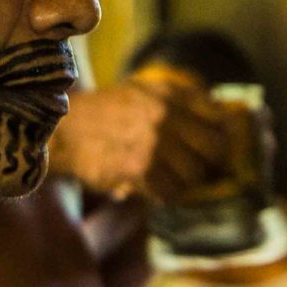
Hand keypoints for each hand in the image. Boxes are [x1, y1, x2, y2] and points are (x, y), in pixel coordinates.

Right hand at [49, 74, 234, 201]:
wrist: (64, 130)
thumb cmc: (105, 112)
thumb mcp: (143, 91)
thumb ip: (179, 100)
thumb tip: (221, 117)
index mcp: (169, 95)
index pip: (219, 120)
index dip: (222, 137)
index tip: (214, 148)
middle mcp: (165, 117)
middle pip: (214, 149)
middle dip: (208, 162)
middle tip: (197, 168)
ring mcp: (152, 144)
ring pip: (194, 175)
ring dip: (185, 182)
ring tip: (170, 179)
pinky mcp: (138, 170)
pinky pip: (169, 192)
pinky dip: (164, 195)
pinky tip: (153, 188)